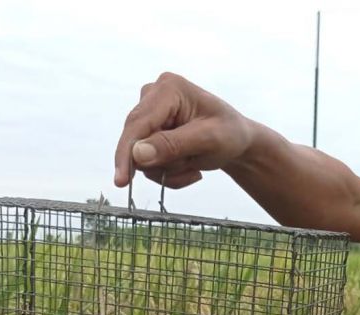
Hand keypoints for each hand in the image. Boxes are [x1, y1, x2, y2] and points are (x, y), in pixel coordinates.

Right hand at [114, 72, 254, 188]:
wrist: (238, 141)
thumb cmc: (230, 134)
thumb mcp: (208, 140)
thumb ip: (173, 145)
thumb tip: (137, 154)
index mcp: (169, 88)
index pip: (137, 124)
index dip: (127, 153)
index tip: (121, 180)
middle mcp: (153, 95)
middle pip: (135, 141)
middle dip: (163, 162)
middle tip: (191, 166)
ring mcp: (149, 113)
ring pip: (140, 156)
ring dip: (168, 169)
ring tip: (194, 164)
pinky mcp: (149, 130)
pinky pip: (147, 162)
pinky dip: (168, 172)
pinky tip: (189, 165)